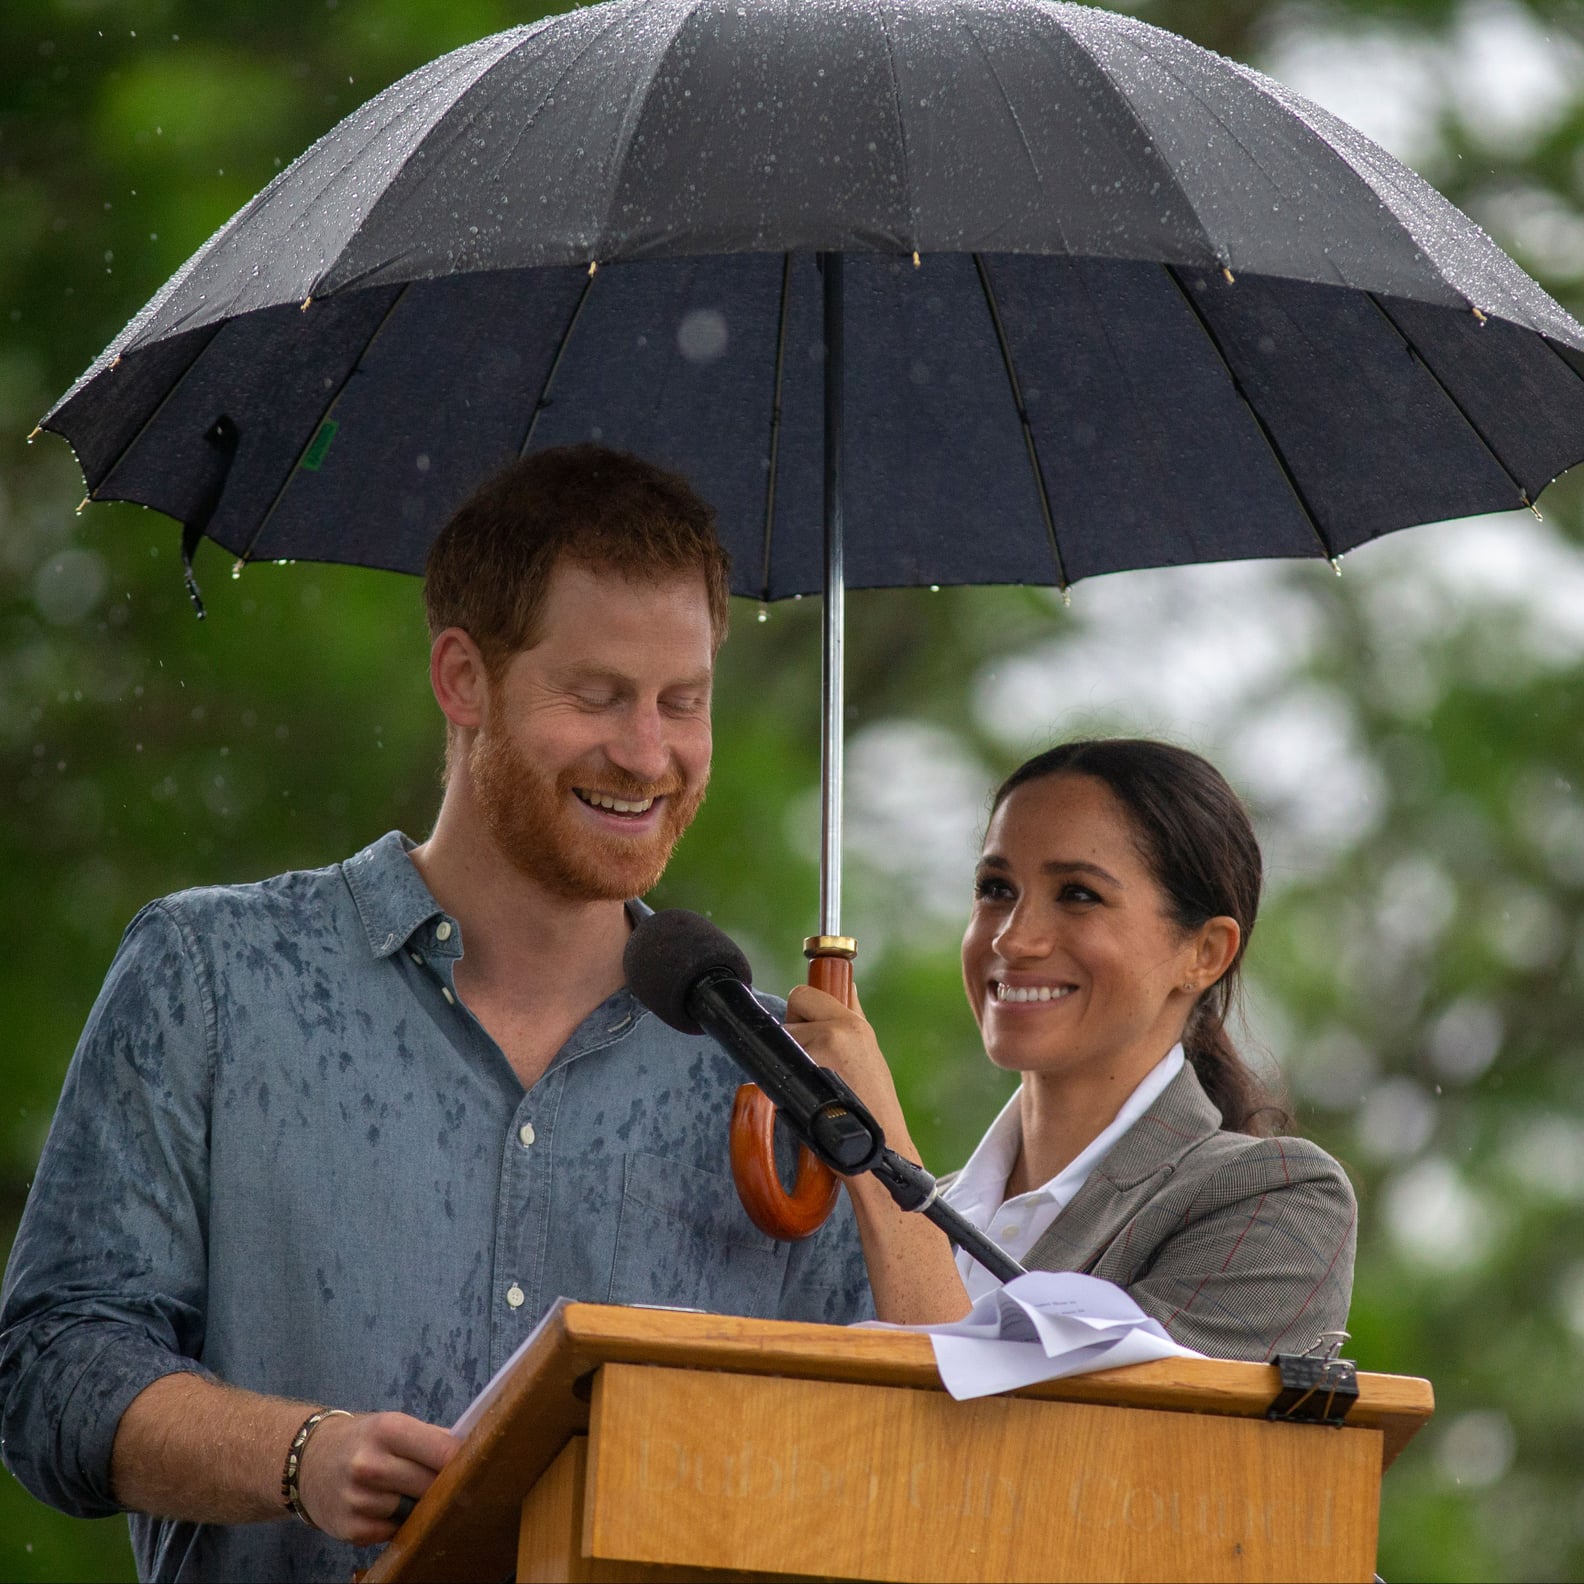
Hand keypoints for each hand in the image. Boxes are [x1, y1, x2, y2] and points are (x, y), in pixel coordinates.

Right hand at [295, 1410, 457, 1544]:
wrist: (307, 1461)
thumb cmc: (362, 1440)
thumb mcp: (393, 1425)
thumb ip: (431, 1438)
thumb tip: (473, 1449)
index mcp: (387, 1430)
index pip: (442, 1450)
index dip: (465, 1460)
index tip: (482, 1465)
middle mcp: (370, 1464)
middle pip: (432, 1484)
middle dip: (446, 1486)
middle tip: (459, 1486)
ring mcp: (359, 1500)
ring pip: (415, 1511)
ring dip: (422, 1507)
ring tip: (415, 1495)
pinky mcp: (352, 1529)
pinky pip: (394, 1532)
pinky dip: (398, 1524)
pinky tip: (390, 1510)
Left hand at [783, 983, 909, 1161]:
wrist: (877, 1148)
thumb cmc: (873, 1105)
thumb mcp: (870, 1051)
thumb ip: (853, 1015)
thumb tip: (846, 986)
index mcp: (853, 1024)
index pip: (804, 993)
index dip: (802, 1010)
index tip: (807, 1024)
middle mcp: (835, 1032)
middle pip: (789, 1010)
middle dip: (794, 1029)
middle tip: (811, 1059)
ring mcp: (816, 1053)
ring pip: (781, 1038)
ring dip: (788, 1056)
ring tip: (812, 1082)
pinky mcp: (798, 1076)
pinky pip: (773, 1064)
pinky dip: (781, 1076)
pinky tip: (801, 1093)